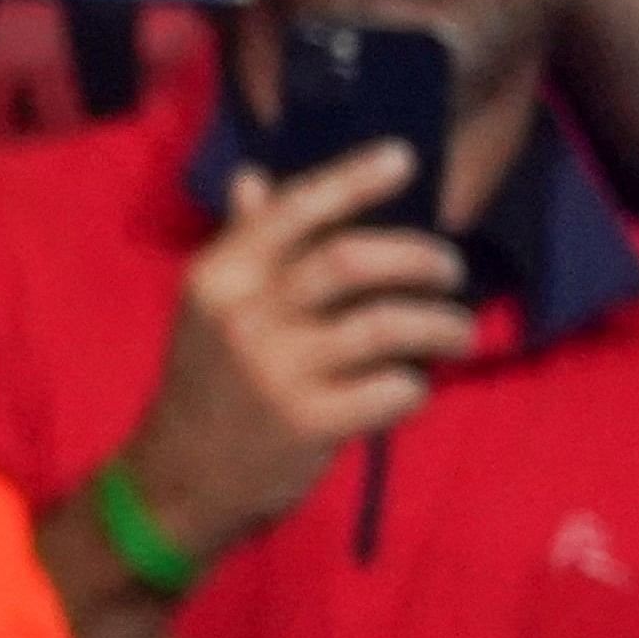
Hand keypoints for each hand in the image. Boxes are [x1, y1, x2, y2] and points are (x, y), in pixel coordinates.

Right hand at [114, 144, 476, 560]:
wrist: (180, 478)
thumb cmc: (208, 384)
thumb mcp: (210, 310)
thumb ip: (241, 243)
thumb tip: (252, 177)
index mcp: (220, 277)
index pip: (293, 211)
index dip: (353, 180)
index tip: (405, 158)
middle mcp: (245, 316)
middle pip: (351, 261)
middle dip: (419, 259)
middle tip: (450, 271)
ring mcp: (277, 372)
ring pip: (386, 325)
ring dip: (440, 324)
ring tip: (458, 333)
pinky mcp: (309, 424)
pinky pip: (392, 390)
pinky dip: (415, 387)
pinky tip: (409, 390)